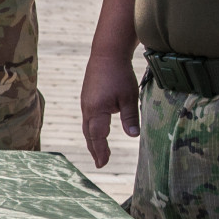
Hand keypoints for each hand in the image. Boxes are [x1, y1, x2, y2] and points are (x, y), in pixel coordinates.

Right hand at [80, 52, 139, 167]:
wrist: (106, 54)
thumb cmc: (119, 75)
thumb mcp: (129, 96)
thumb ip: (130, 117)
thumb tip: (133, 135)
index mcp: (97, 110)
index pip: (97, 136)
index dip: (101, 150)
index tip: (103, 163)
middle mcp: (87, 109)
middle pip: (89, 134)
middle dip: (95, 149)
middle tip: (100, 162)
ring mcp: (85, 103)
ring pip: (87, 127)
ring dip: (93, 140)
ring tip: (99, 151)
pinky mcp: (87, 98)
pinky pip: (88, 118)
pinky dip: (92, 129)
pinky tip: (98, 131)